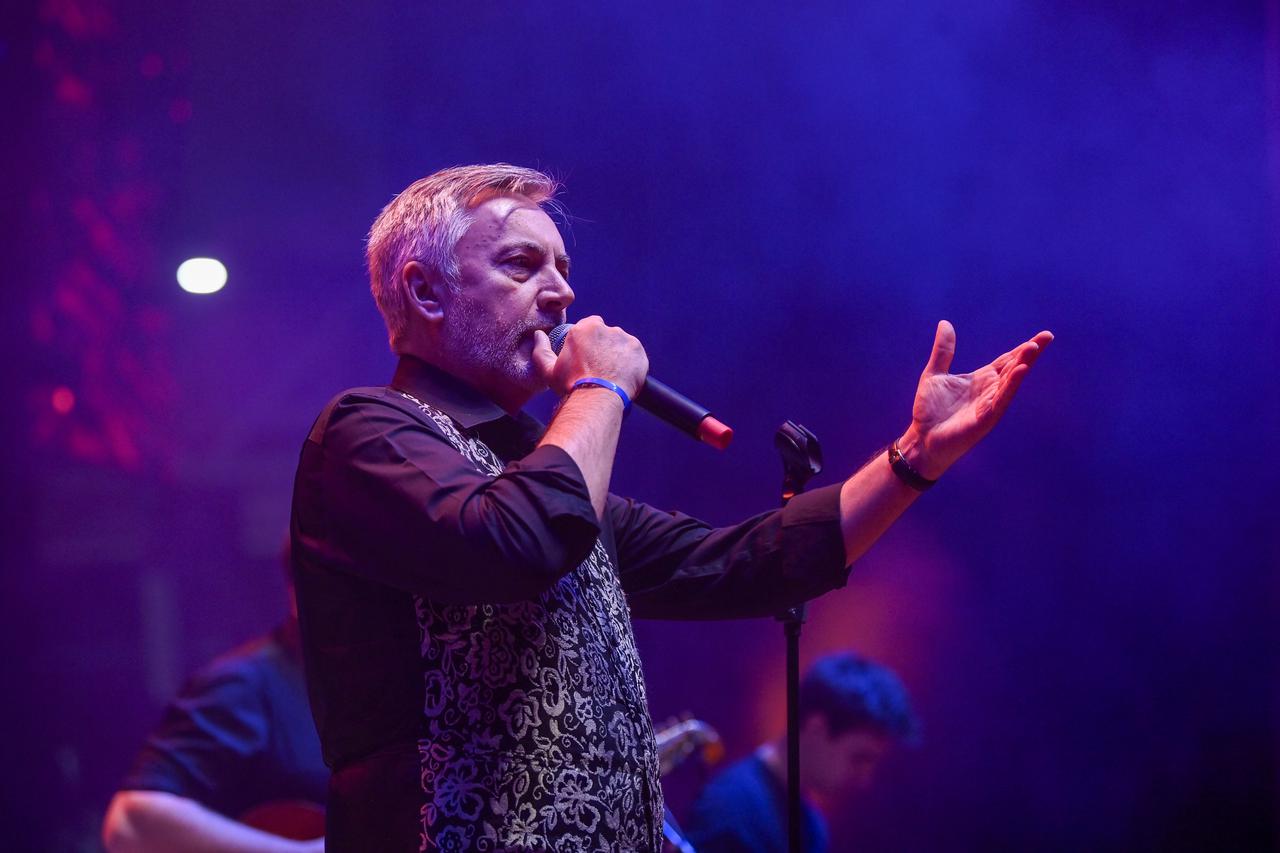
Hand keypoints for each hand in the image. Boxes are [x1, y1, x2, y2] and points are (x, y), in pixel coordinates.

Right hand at [531, 315, 648, 397]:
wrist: (598, 400)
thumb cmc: (571, 386)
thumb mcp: (548, 370)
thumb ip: (541, 350)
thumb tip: (538, 335)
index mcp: (584, 328)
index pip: (590, 326)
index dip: (589, 341)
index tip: (588, 356)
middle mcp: (606, 329)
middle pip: (606, 334)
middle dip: (604, 347)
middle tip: (600, 367)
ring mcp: (624, 339)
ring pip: (621, 344)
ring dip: (618, 354)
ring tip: (612, 374)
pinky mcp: (638, 350)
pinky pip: (634, 354)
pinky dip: (630, 362)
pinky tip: (622, 375)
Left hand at [898, 320, 1052, 478]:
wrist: (921, 439)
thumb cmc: (929, 411)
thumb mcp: (934, 374)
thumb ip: (943, 350)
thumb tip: (945, 323)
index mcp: (982, 379)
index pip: (1007, 360)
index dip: (1022, 348)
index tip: (1043, 336)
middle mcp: (990, 391)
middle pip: (1014, 367)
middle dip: (1030, 352)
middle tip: (1047, 336)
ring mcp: (990, 405)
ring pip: (1010, 382)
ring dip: (1022, 364)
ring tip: (1033, 348)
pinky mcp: (985, 419)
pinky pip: (1001, 400)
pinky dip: (1010, 386)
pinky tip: (1020, 371)